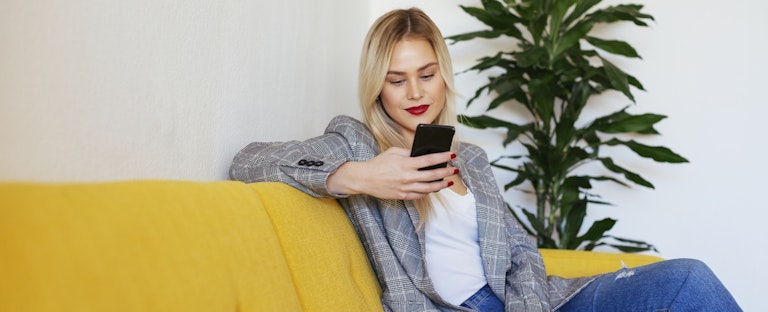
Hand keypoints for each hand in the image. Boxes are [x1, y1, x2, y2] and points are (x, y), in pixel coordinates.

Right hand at [327, 147, 456, 199]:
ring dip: (441, 185)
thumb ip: (408, 152)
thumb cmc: (378, 163)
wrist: (365, 178)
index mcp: (406, 163)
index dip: (443, 157)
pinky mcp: (403, 196)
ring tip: (448, 182)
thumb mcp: (393, 152)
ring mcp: (406, 188)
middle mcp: (408, 177)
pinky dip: (428, 192)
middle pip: (433, 175)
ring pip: (429, 188)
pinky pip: (420, 195)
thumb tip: (422, 154)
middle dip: (446, 172)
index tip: (452, 155)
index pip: (430, 160)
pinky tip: (433, 188)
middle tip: (455, 170)